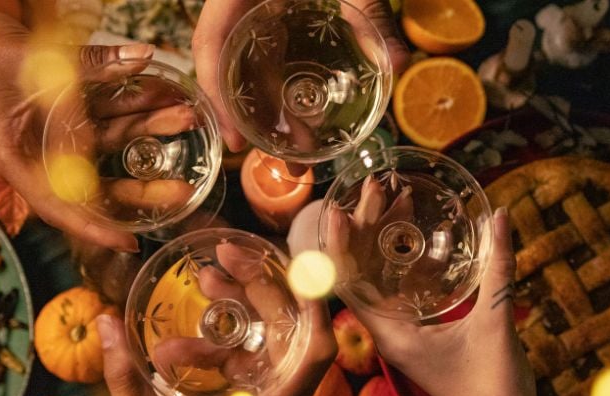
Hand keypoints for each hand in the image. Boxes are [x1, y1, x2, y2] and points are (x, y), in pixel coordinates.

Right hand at [0, 11, 163, 251]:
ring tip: (186, 117)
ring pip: (113, 138)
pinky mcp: (70, 107)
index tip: (130, 243)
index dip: (95, 228)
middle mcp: (42, 153)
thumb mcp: (28, 70)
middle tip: (183, 190)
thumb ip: (87, 68)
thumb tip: (141, 57)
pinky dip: (135, 101)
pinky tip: (164, 94)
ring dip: (150, 127)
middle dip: (144, 186)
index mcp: (19, 161)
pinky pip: (109, 109)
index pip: (61, 207)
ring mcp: (58, 130)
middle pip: (100, 180)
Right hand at [96, 240, 336, 395]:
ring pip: (273, 345)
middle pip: (291, 335)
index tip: (293, 265)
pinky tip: (194, 341)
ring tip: (204, 285)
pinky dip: (232, 346)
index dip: (314, 306)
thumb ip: (125, 377)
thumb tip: (105, 323)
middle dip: (257, 291)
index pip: (316, 352)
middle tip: (217, 263)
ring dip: (241, 314)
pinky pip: (258, 364)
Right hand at [192, 0, 410, 151]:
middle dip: (255, 120)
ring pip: (250, 67)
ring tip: (302, 154)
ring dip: (272, 111)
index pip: (209, 44)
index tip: (238, 140)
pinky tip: (305, 116)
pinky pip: (269, 55)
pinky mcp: (274, 11)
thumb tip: (399, 63)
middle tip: (287, 165)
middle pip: (230, 67)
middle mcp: (240, 3)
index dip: (218, 96)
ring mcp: (256, 8)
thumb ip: (371, 13)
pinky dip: (283, 88)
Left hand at [328, 184, 551, 395]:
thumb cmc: (494, 384)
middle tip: (374, 188)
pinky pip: (397, 290)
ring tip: (390, 198)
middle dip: (364, 229)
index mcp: (391, 335)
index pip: (348, 285)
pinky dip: (400, 261)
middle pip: (361, 274)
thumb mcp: (495, 322)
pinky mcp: (416, 333)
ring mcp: (400, 333)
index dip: (339, 246)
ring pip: (378, 279)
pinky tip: (410, 236)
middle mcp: (388, 333)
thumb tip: (500, 216)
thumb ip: (498, 269)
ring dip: (381, 240)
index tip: (338, 210)